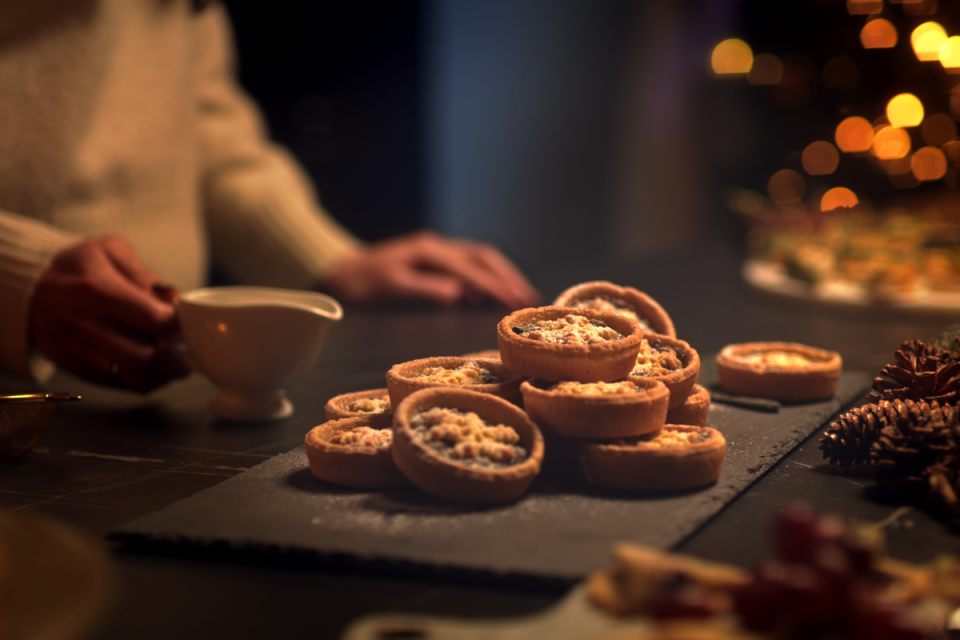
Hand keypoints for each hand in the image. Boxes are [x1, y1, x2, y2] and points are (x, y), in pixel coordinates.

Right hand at [29, 235, 190, 391]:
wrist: (28, 291)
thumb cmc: (76, 267)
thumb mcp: (109, 250)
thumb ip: (145, 275)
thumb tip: (175, 297)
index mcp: (100, 291)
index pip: (156, 321)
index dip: (181, 324)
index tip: (186, 319)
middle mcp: (88, 326)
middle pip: (150, 359)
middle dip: (179, 356)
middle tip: (187, 345)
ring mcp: (81, 353)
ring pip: (138, 379)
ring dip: (166, 373)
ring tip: (173, 357)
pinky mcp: (79, 370)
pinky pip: (123, 386)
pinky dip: (146, 380)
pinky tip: (152, 364)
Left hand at [322, 230, 540, 307]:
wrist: (339, 269)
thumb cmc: (362, 283)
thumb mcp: (390, 287)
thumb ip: (426, 289)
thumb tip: (461, 294)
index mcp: (430, 252)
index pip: (473, 269)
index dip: (497, 286)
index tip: (517, 302)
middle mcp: (437, 246)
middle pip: (484, 258)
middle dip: (508, 277)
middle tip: (529, 298)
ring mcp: (436, 250)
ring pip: (480, 258)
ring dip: (502, 275)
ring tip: (520, 294)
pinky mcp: (433, 258)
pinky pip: (469, 264)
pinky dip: (487, 276)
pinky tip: (493, 292)